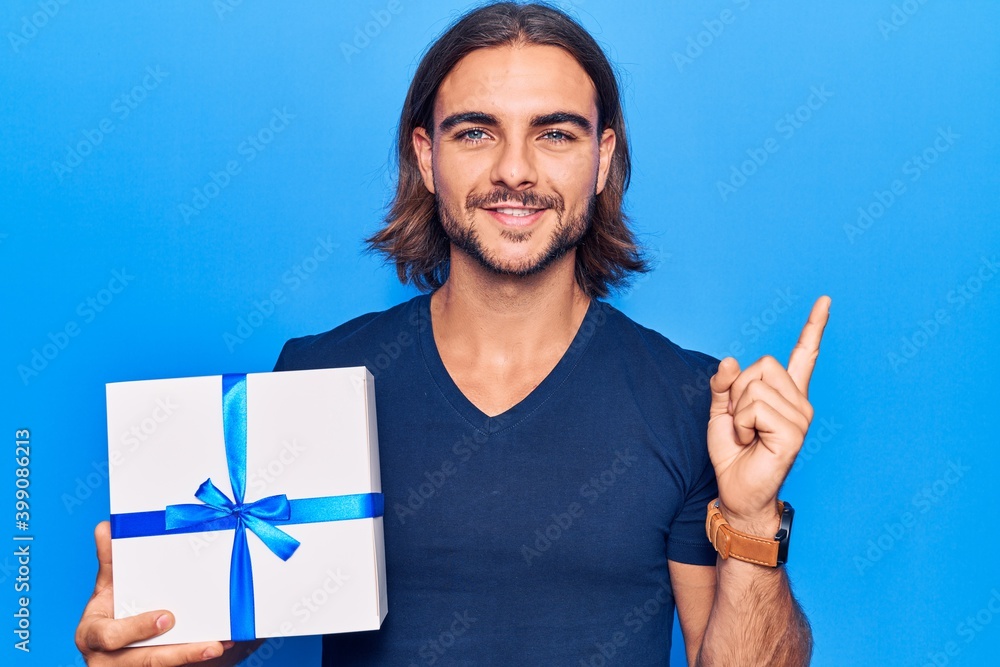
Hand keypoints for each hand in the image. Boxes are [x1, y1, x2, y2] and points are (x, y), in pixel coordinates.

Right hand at [75, 521, 233, 665]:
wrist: (117, 645)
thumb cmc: (113, 612)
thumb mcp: (108, 588)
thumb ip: (110, 561)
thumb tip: (105, 526)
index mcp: (93, 633)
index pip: (109, 636)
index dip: (137, 628)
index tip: (167, 617)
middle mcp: (106, 659)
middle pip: (143, 660)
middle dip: (177, 653)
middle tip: (212, 643)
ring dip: (193, 657)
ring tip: (222, 646)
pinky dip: (197, 660)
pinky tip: (224, 646)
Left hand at [707, 296, 830, 533]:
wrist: (738, 492)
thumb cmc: (734, 453)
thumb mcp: (721, 412)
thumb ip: (724, 385)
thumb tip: (729, 360)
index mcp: (786, 394)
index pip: (804, 354)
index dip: (814, 326)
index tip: (824, 300)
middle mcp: (799, 402)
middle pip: (762, 364)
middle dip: (738, 391)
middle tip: (743, 422)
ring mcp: (801, 417)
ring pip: (754, 386)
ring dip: (738, 412)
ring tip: (748, 435)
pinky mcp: (794, 432)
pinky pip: (755, 407)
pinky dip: (742, 424)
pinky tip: (752, 442)